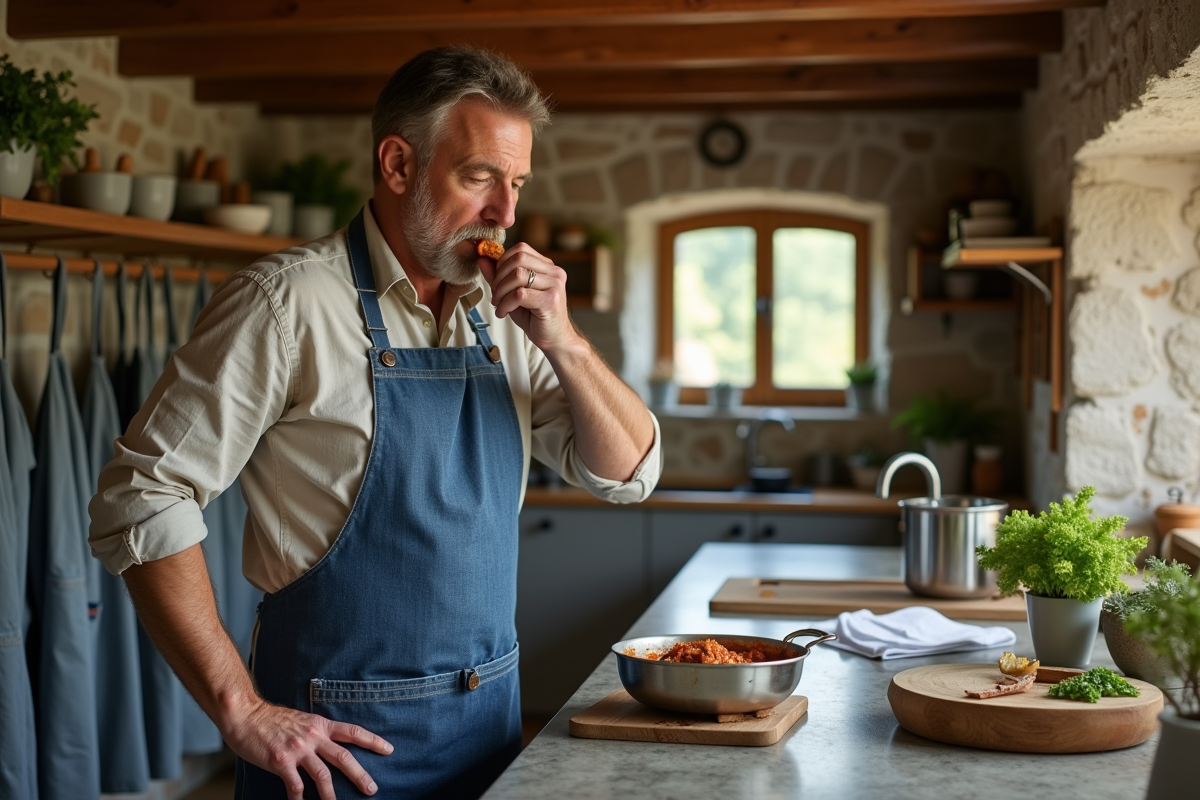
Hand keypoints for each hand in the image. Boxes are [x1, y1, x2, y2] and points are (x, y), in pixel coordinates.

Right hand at [222, 697, 391, 799]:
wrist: (246, 714)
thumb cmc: (272, 719)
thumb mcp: (302, 720)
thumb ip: (317, 732)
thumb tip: (330, 744)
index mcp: (320, 725)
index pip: (352, 732)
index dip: (373, 741)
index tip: (389, 750)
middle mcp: (312, 737)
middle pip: (343, 757)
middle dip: (360, 775)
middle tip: (372, 789)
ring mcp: (297, 749)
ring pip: (322, 776)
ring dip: (331, 795)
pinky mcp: (281, 761)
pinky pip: (295, 786)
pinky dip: (299, 799)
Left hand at [478, 243, 578, 352]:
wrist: (555, 341)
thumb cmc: (535, 317)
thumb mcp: (513, 294)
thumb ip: (499, 277)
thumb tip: (482, 259)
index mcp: (548, 267)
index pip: (521, 249)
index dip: (503, 261)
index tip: (497, 281)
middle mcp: (554, 272)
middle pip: (518, 259)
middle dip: (499, 277)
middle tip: (495, 295)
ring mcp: (555, 285)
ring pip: (518, 275)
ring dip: (501, 291)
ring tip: (499, 305)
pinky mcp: (551, 300)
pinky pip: (519, 294)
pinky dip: (505, 304)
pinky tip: (503, 313)